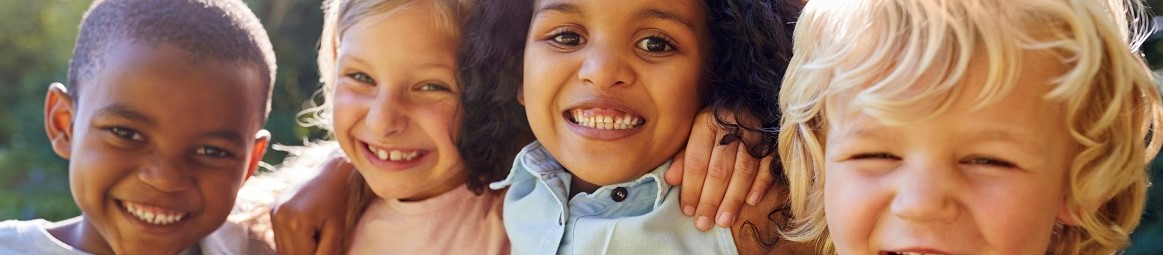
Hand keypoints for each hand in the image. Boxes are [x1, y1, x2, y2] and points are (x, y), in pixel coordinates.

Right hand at [271, 155, 353, 254]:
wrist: (329, 173)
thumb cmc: (337, 202)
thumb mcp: (336, 231)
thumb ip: (326, 253)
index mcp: (296, 222)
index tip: (323, 251)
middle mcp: (280, 216)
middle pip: (288, 254)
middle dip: (304, 254)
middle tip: (319, 246)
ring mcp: (274, 212)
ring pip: (282, 248)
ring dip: (296, 250)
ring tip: (314, 241)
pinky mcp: (273, 210)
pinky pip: (279, 236)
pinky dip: (291, 242)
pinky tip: (306, 236)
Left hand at [666, 108, 775, 230]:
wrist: (754, 95)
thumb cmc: (718, 119)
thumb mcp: (696, 129)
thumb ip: (684, 155)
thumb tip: (670, 180)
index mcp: (707, 122)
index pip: (697, 161)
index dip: (691, 188)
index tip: (688, 210)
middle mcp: (731, 127)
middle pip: (719, 169)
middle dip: (711, 199)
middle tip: (704, 223)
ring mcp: (755, 133)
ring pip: (743, 170)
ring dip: (733, 198)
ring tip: (724, 221)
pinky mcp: (774, 139)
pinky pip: (768, 164)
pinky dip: (760, 184)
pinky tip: (751, 202)